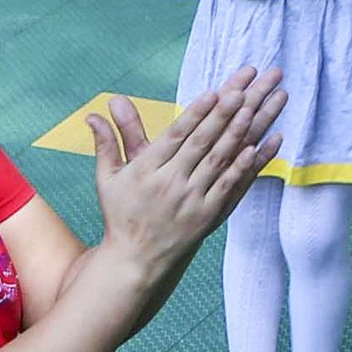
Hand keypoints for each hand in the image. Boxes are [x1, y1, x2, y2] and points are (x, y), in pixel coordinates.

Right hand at [88, 66, 285, 267]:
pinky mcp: (208, 216)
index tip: (214, 92)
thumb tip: (92, 114)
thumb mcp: (108, 179)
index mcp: (147, 170)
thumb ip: (107, 143)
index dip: (196, 113)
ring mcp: (192, 200)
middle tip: (243, 88)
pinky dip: (244, 166)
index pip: (175, 135)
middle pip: (202, 142)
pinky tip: (258, 146)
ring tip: (254, 106)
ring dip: (238, 132)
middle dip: (224, 113)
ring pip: (219, 160)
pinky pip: (230, 186)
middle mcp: (171, 183)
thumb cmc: (122, 215)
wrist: (135, 262)